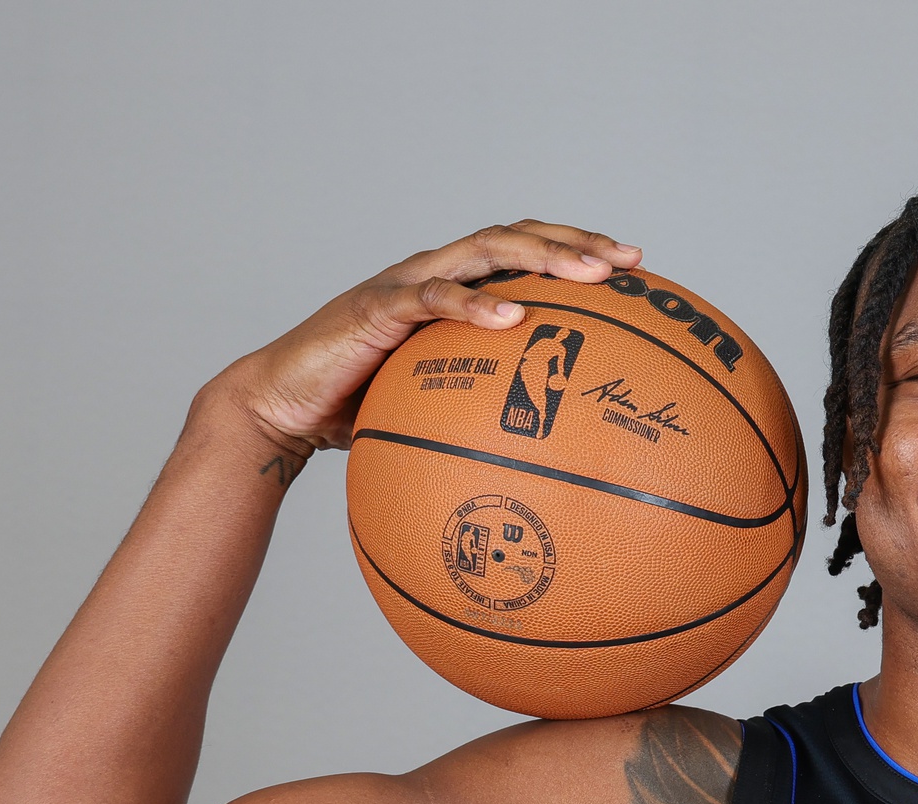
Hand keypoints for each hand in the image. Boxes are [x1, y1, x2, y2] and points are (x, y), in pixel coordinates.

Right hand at [213, 222, 641, 454]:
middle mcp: (434, 273)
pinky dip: (473, 304)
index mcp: (453, 289)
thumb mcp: (436, 407)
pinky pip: (430, 299)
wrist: (282, 409)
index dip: (577, 248)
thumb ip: (483, 406)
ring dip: (540, 257)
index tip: (635, 265)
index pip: (523, 251)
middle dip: (576, 242)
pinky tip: (513, 316)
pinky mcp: (375, 308)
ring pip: (480, 251)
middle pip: (514, 237)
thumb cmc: (360, 409)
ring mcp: (404, 285)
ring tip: (589, 273)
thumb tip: (553, 452)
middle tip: (629, 261)